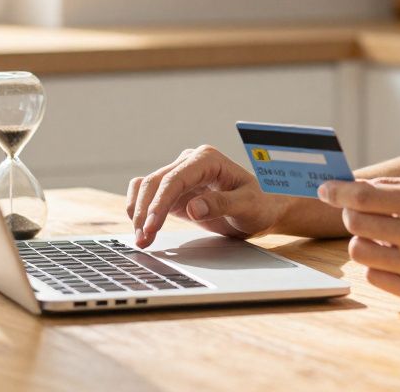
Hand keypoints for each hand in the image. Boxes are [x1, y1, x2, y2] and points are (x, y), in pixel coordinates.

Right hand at [126, 145, 287, 248]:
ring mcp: (180, 174)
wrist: (261, 209)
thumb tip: (193, 208)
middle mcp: (190, 161)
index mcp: (208, 159)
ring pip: (147, 187)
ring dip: (139, 212)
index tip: (152, 226)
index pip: (175, 179)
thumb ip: (222, 205)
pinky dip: (139, 208)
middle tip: (143, 240)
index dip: (160, 203)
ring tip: (142, 239)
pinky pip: (148, 192)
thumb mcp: (247, 206)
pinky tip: (141, 227)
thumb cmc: (259, 204)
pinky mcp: (174, 189)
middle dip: (145, 212)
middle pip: (156, 182)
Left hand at [317, 173, 399, 305]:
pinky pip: (374, 276)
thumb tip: (352, 186)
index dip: (337, 192)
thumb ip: (395, 184)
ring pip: (359, 251)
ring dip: (363, 241)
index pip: (363, 196)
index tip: (325, 190)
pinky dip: (378, 264)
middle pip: (354, 224)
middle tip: (360, 214)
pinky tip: (395, 257)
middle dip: (350, 215)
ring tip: (381, 237)